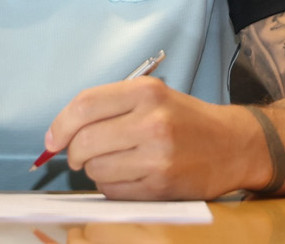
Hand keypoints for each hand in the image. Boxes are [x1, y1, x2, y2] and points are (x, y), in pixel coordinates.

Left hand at [46, 76, 257, 199]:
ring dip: (94, 170)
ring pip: (96, 169)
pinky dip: (111, 186)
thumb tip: (61, 133)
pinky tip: (127, 176)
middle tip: (78, 155)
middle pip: (85, 141)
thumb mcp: (152, 96)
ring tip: (113, 162)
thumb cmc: (185, 119)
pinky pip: (113, 191)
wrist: (232, 145)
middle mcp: (151, 122)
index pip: (84, 106)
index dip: (60, 125)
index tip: (53, 138)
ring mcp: (156, 157)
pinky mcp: (160, 186)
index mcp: (146, 92)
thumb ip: (109, 107)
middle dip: (74, 152)